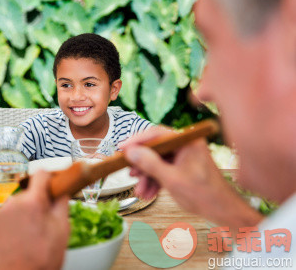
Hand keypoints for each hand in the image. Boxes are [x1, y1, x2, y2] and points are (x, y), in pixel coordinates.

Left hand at [0, 171, 69, 269]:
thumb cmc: (43, 258)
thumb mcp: (62, 229)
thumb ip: (62, 203)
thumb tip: (62, 189)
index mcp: (33, 202)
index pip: (41, 174)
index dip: (48, 179)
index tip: (51, 185)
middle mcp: (12, 203)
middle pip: (27, 192)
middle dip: (35, 202)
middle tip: (41, 221)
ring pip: (14, 204)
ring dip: (21, 213)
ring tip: (27, 233)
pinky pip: (2, 215)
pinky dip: (8, 222)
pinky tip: (15, 236)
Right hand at [119, 127, 262, 228]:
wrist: (223, 212)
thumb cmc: (204, 195)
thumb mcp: (172, 179)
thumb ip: (150, 163)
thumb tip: (130, 151)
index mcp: (188, 141)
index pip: (157, 133)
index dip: (137, 140)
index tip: (122, 149)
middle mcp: (185, 145)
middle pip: (155, 148)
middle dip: (142, 164)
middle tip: (129, 172)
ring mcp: (184, 157)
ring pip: (157, 161)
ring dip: (147, 176)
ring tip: (140, 190)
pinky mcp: (182, 167)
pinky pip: (163, 169)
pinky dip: (155, 181)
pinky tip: (148, 193)